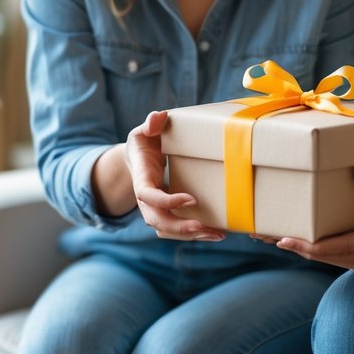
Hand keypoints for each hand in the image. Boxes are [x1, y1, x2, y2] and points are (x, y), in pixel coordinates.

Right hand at [126, 110, 223, 241]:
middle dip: (179, 227)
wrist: (137, 159)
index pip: (147, 195)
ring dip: (189, 235)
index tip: (191, 200)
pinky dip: (192, 235)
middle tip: (203, 226)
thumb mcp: (143, 131)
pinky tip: (214, 233)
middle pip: (156, 220)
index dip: (166, 201)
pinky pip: (174, 231)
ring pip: (165, 230)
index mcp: (140, 177)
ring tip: (216, 234)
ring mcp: (154, 208)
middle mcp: (145, 198)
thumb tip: (158, 118)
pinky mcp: (165, 213)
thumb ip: (151, 123)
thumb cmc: (144, 143)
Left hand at [275, 165, 353, 275]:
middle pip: (323, 257)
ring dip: (302, 250)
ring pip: (327, 260)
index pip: (333, 248)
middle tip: (264, 235)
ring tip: (274, 236)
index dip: (305, 245)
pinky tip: (300, 241)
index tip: (283, 239)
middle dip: (294, 246)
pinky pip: (337, 260)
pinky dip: (318, 251)